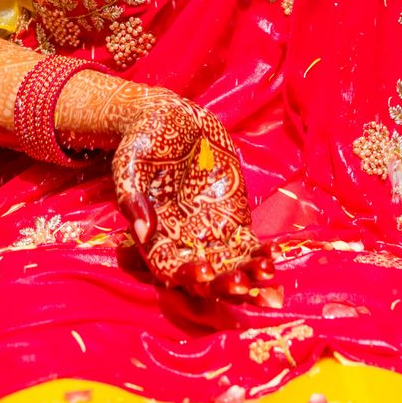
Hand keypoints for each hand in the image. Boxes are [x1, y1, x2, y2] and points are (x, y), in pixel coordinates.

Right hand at [113, 92, 279, 301]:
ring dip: (248, 275)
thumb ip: (131, 197)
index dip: (187, 275)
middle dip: (223, 285)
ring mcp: (209, 228)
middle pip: (204, 276)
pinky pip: (245, 242)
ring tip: (266, 274)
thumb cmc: (142, 142)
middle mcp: (183, 239)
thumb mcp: (129, 164)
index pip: (170, 268)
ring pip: (229, 264)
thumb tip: (143, 231)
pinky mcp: (230, 213)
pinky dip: (258, 254)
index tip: (205, 272)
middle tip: (242, 284)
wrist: (169, 118)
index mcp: (155, 235)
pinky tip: (272, 259)